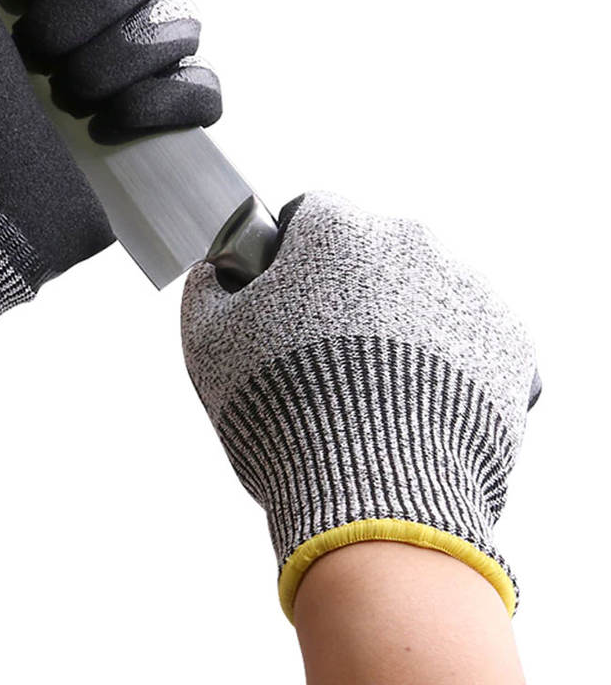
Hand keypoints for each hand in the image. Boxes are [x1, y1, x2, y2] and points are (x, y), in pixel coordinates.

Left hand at [0, 0, 219, 408]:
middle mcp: (79, 21)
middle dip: (86, 11)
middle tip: (33, 59)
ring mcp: (123, 77)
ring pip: (181, 19)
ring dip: (120, 59)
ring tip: (69, 104)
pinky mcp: (154, 133)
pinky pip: (206, 88)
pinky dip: (165, 104)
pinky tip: (110, 131)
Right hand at [181, 191, 536, 618]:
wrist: (372, 500)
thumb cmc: (280, 413)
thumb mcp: (208, 344)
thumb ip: (205, 288)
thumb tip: (213, 271)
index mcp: (336, 229)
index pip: (309, 214)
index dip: (290, 254)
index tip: (284, 295)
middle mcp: (409, 242)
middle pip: (372, 249)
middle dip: (350, 286)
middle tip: (330, 352)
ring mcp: (467, 289)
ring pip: (425, 289)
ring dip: (403, 320)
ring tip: (378, 387)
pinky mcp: (509, 340)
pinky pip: (471, 334)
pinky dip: (450, 358)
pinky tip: (419, 402)